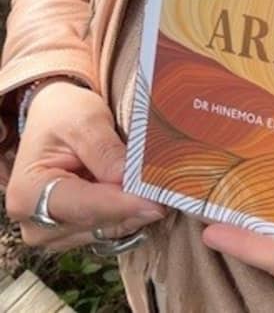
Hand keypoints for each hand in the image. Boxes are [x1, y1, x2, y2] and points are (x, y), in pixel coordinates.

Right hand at [5, 80, 165, 250]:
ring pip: (105, 230)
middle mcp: (35, 223)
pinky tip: (146, 197)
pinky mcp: (73, 233)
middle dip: (133, 208)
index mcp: (27, 193)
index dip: (121, 204)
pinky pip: (108, 229)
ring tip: (161, 190)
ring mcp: (54, 233)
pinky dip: (129, 214)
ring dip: (134, 212)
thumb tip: (129, 181)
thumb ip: (104, 151)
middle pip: (94, 222)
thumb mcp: (84, 121)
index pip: (82, 206)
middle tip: (171, 192)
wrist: (54, 117)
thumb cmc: (64, 114)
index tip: (156, 202)